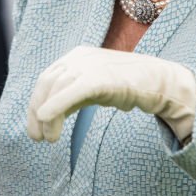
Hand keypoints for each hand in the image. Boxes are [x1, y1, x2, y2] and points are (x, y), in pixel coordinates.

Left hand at [27, 45, 195, 142]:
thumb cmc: (128, 87)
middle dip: (36, 112)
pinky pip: (71, 92)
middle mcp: (79, 57)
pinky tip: (47, 121)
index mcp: (76, 56)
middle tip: (37, 138)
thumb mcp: (94, 89)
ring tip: (49, 139)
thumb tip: (48, 114)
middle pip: (47, 84)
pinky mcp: (101, 77)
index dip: (35, 103)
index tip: (36, 126)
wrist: (159, 82)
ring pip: (56, 89)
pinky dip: (55, 106)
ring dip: (46, 117)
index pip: (46, 79)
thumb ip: (72, 96)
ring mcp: (90, 65)